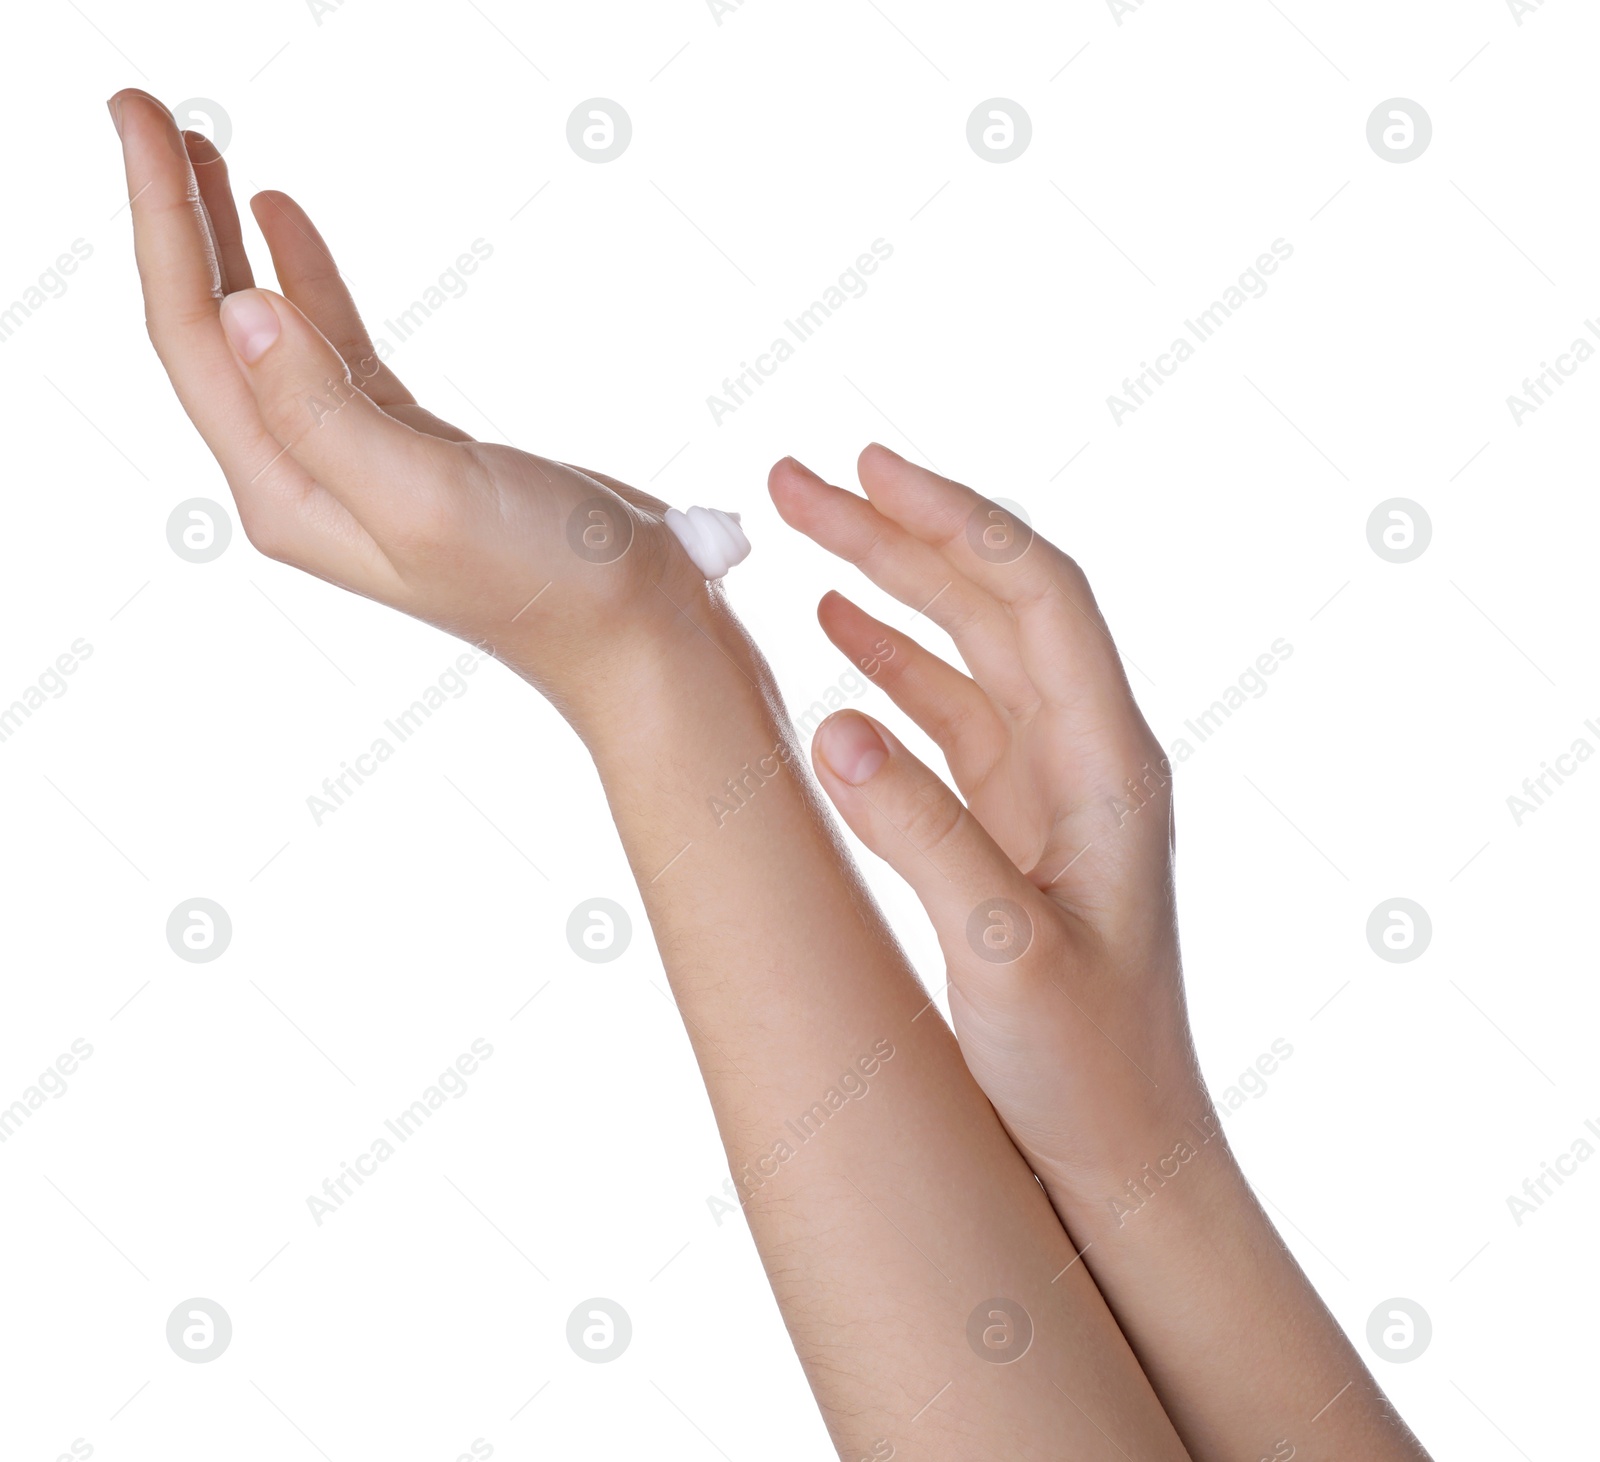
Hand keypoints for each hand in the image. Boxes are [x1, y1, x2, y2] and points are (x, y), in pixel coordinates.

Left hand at [108, 89, 705, 728]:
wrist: (632, 627)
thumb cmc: (544, 580)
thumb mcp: (426, 495)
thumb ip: (323, 411)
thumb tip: (240, 309)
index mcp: (291, 492)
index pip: (196, 340)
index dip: (161, 225)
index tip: (139, 119)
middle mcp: (305, 478)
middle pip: (212, 331)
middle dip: (174, 219)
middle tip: (145, 110)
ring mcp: (356, 461)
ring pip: (266, 332)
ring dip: (226, 243)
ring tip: (201, 152)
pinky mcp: (411, 446)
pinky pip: (332, 346)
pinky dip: (304, 279)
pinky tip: (279, 222)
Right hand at [771, 447, 1206, 1200]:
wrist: (1122, 1153)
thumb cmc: (1087, 1069)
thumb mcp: (1003, 955)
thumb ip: (922, 836)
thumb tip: (830, 727)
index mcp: (1108, 766)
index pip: (1037, 596)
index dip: (956, 521)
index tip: (869, 469)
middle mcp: (1084, 757)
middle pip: (992, 604)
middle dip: (899, 534)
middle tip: (798, 481)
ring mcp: (1047, 790)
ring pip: (965, 652)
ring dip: (888, 590)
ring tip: (806, 535)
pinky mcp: (1010, 827)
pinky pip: (948, 717)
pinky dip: (892, 668)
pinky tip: (839, 640)